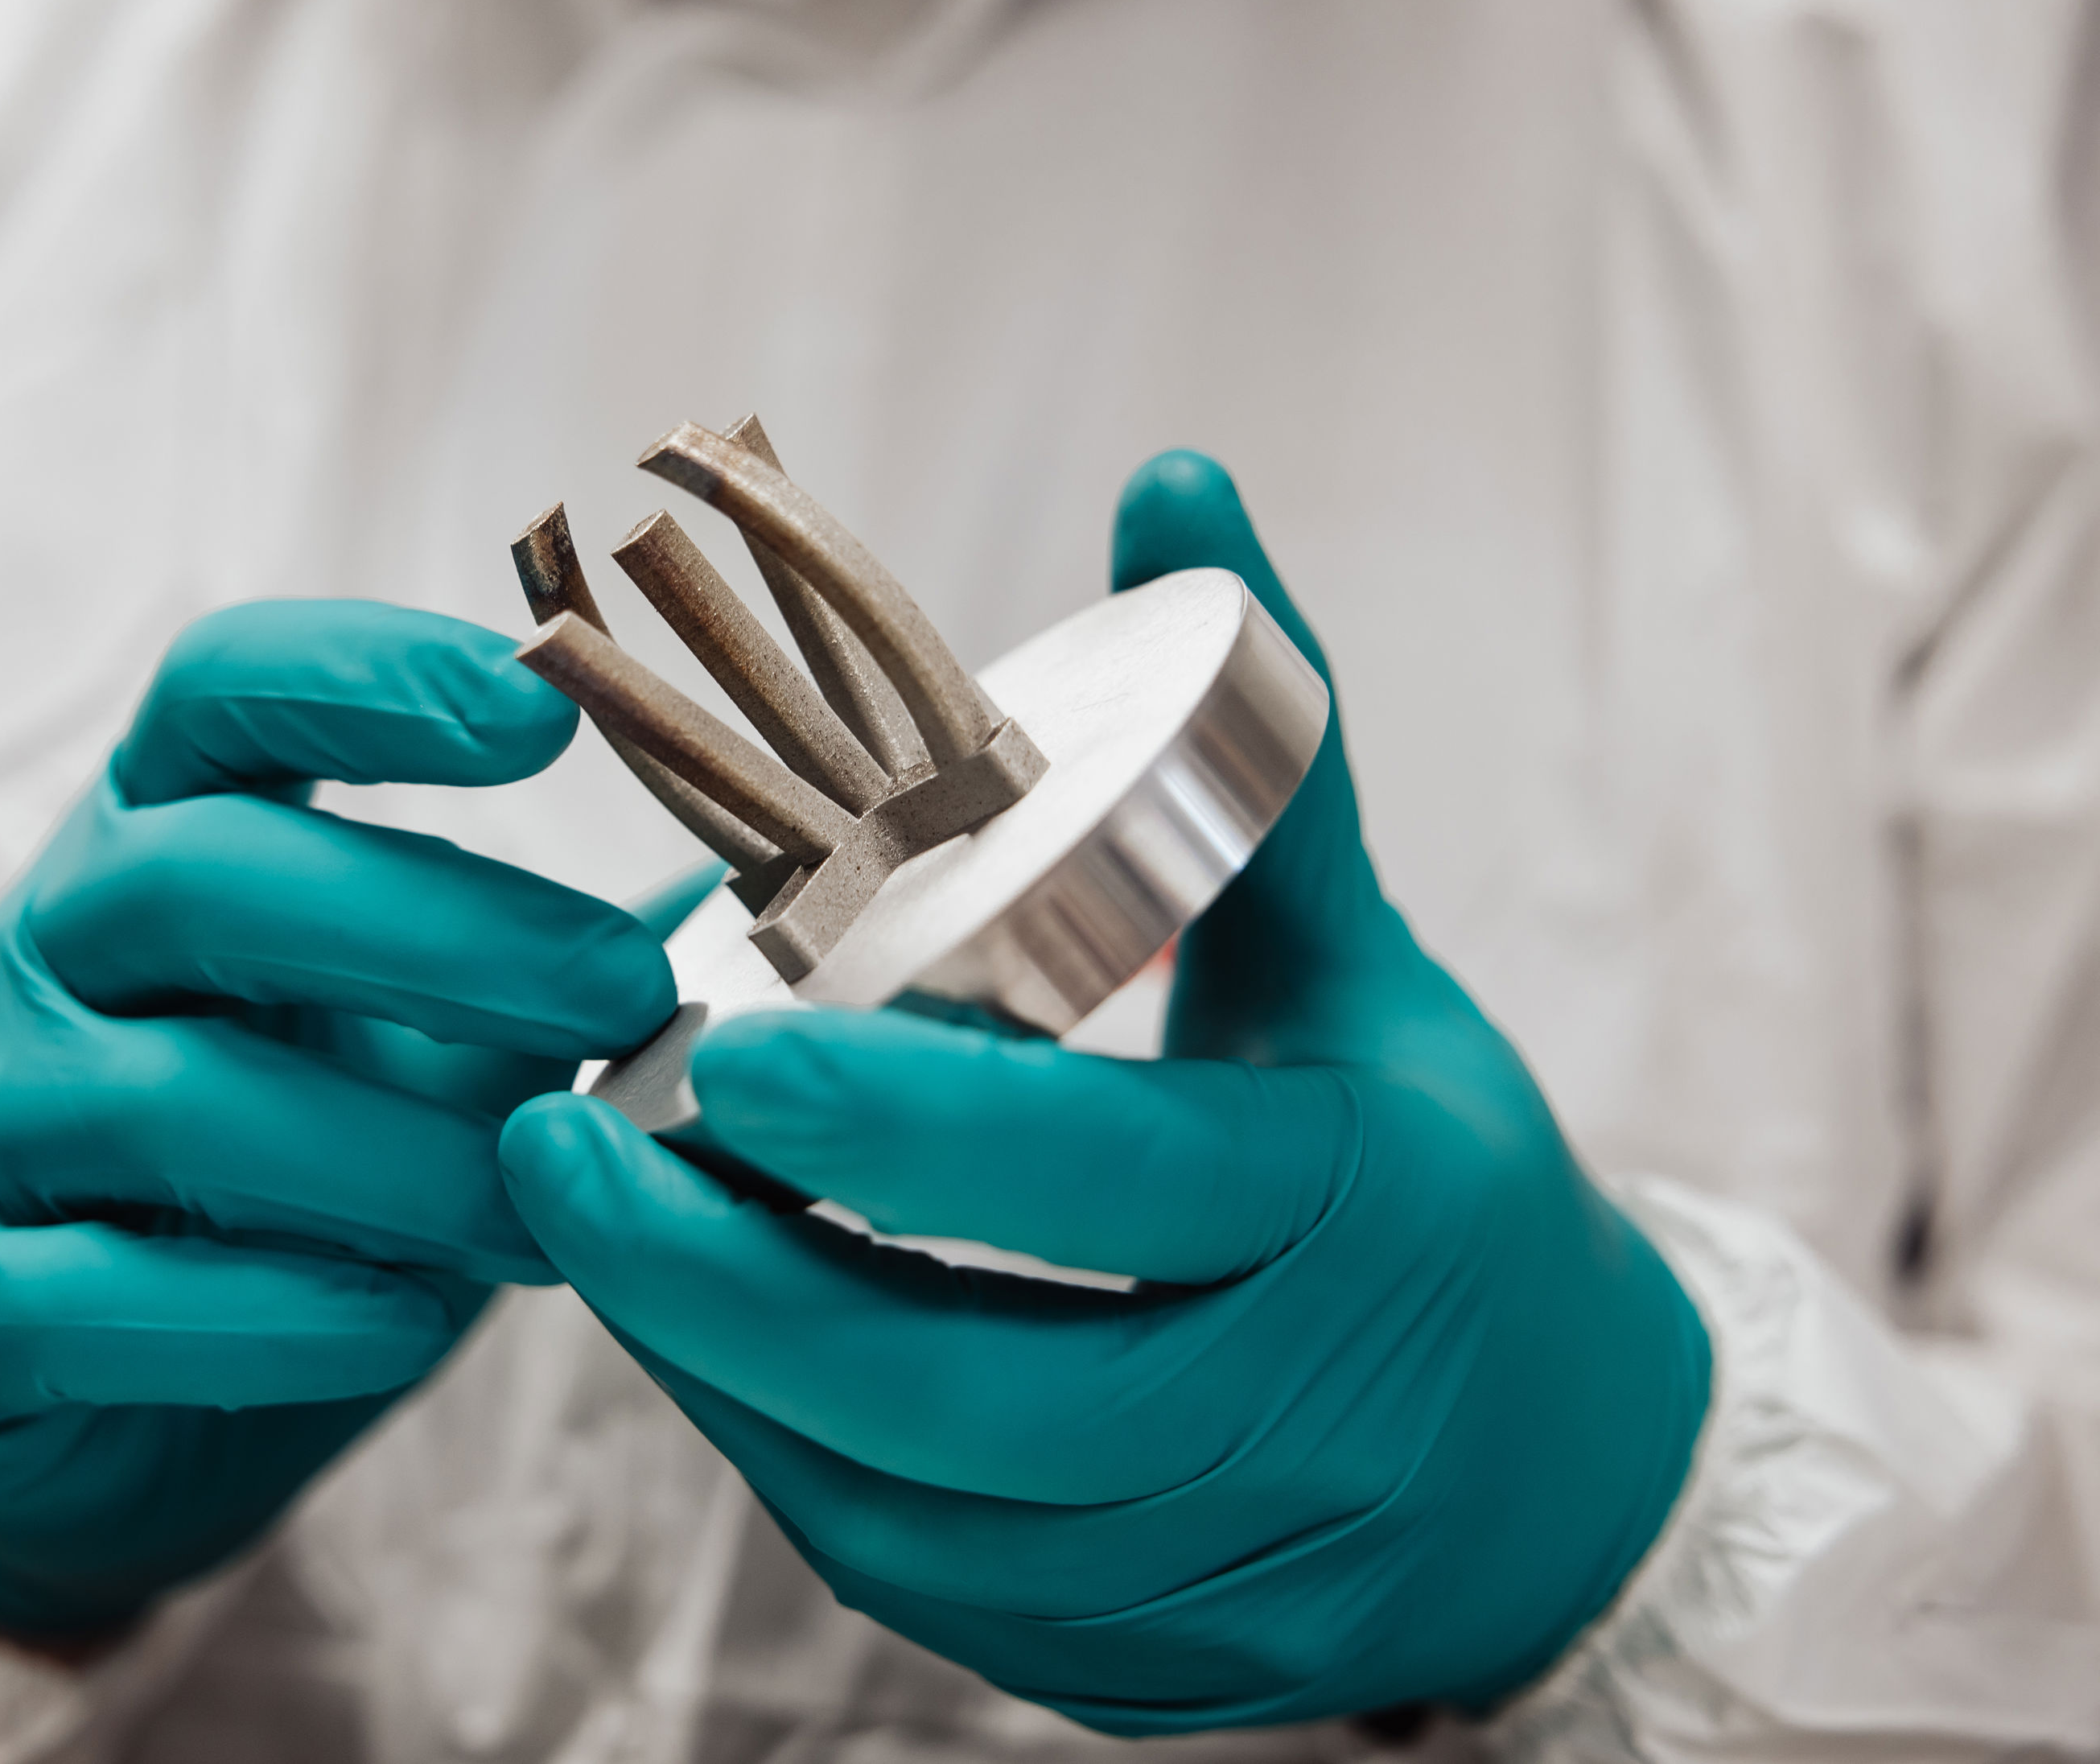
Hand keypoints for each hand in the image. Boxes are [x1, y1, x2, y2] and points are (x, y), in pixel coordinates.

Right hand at [0, 601, 674, 1646]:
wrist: (88, 1412)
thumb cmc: (288, 1186)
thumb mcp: (408, 1045)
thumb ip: (546, 973)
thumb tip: (789, 901)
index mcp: (151, 835)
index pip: (223, 694)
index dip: (371, 676)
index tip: (547, 703)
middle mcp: (34, 944)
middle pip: (201, 877)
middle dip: (434, 929)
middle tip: (625, 991)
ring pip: (167, 1098)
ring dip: (391, 1158)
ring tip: (551, 1212)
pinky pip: (94, 1299)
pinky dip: (276, 1314)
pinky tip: (406, 1325)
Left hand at [496, 454, 1710, 1730]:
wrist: (1573, 1473)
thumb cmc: (1432, 1170)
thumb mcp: (1361, 959)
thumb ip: (1259, 744)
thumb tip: (1172, 480)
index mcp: (1352, 1209)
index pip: (1104, 1184)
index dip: (899, 1132)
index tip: (709, 1049)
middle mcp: (1292, 1418)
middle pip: (966, 1389)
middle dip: (723, 1283)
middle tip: (549, 1148)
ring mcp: (1220, 1578)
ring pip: (914, 1512)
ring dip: (725, 1374)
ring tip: (599, 1226)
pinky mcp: (1152, 1676)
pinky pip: (925, 1592)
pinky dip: (793, 1468)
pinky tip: (710, 1349)